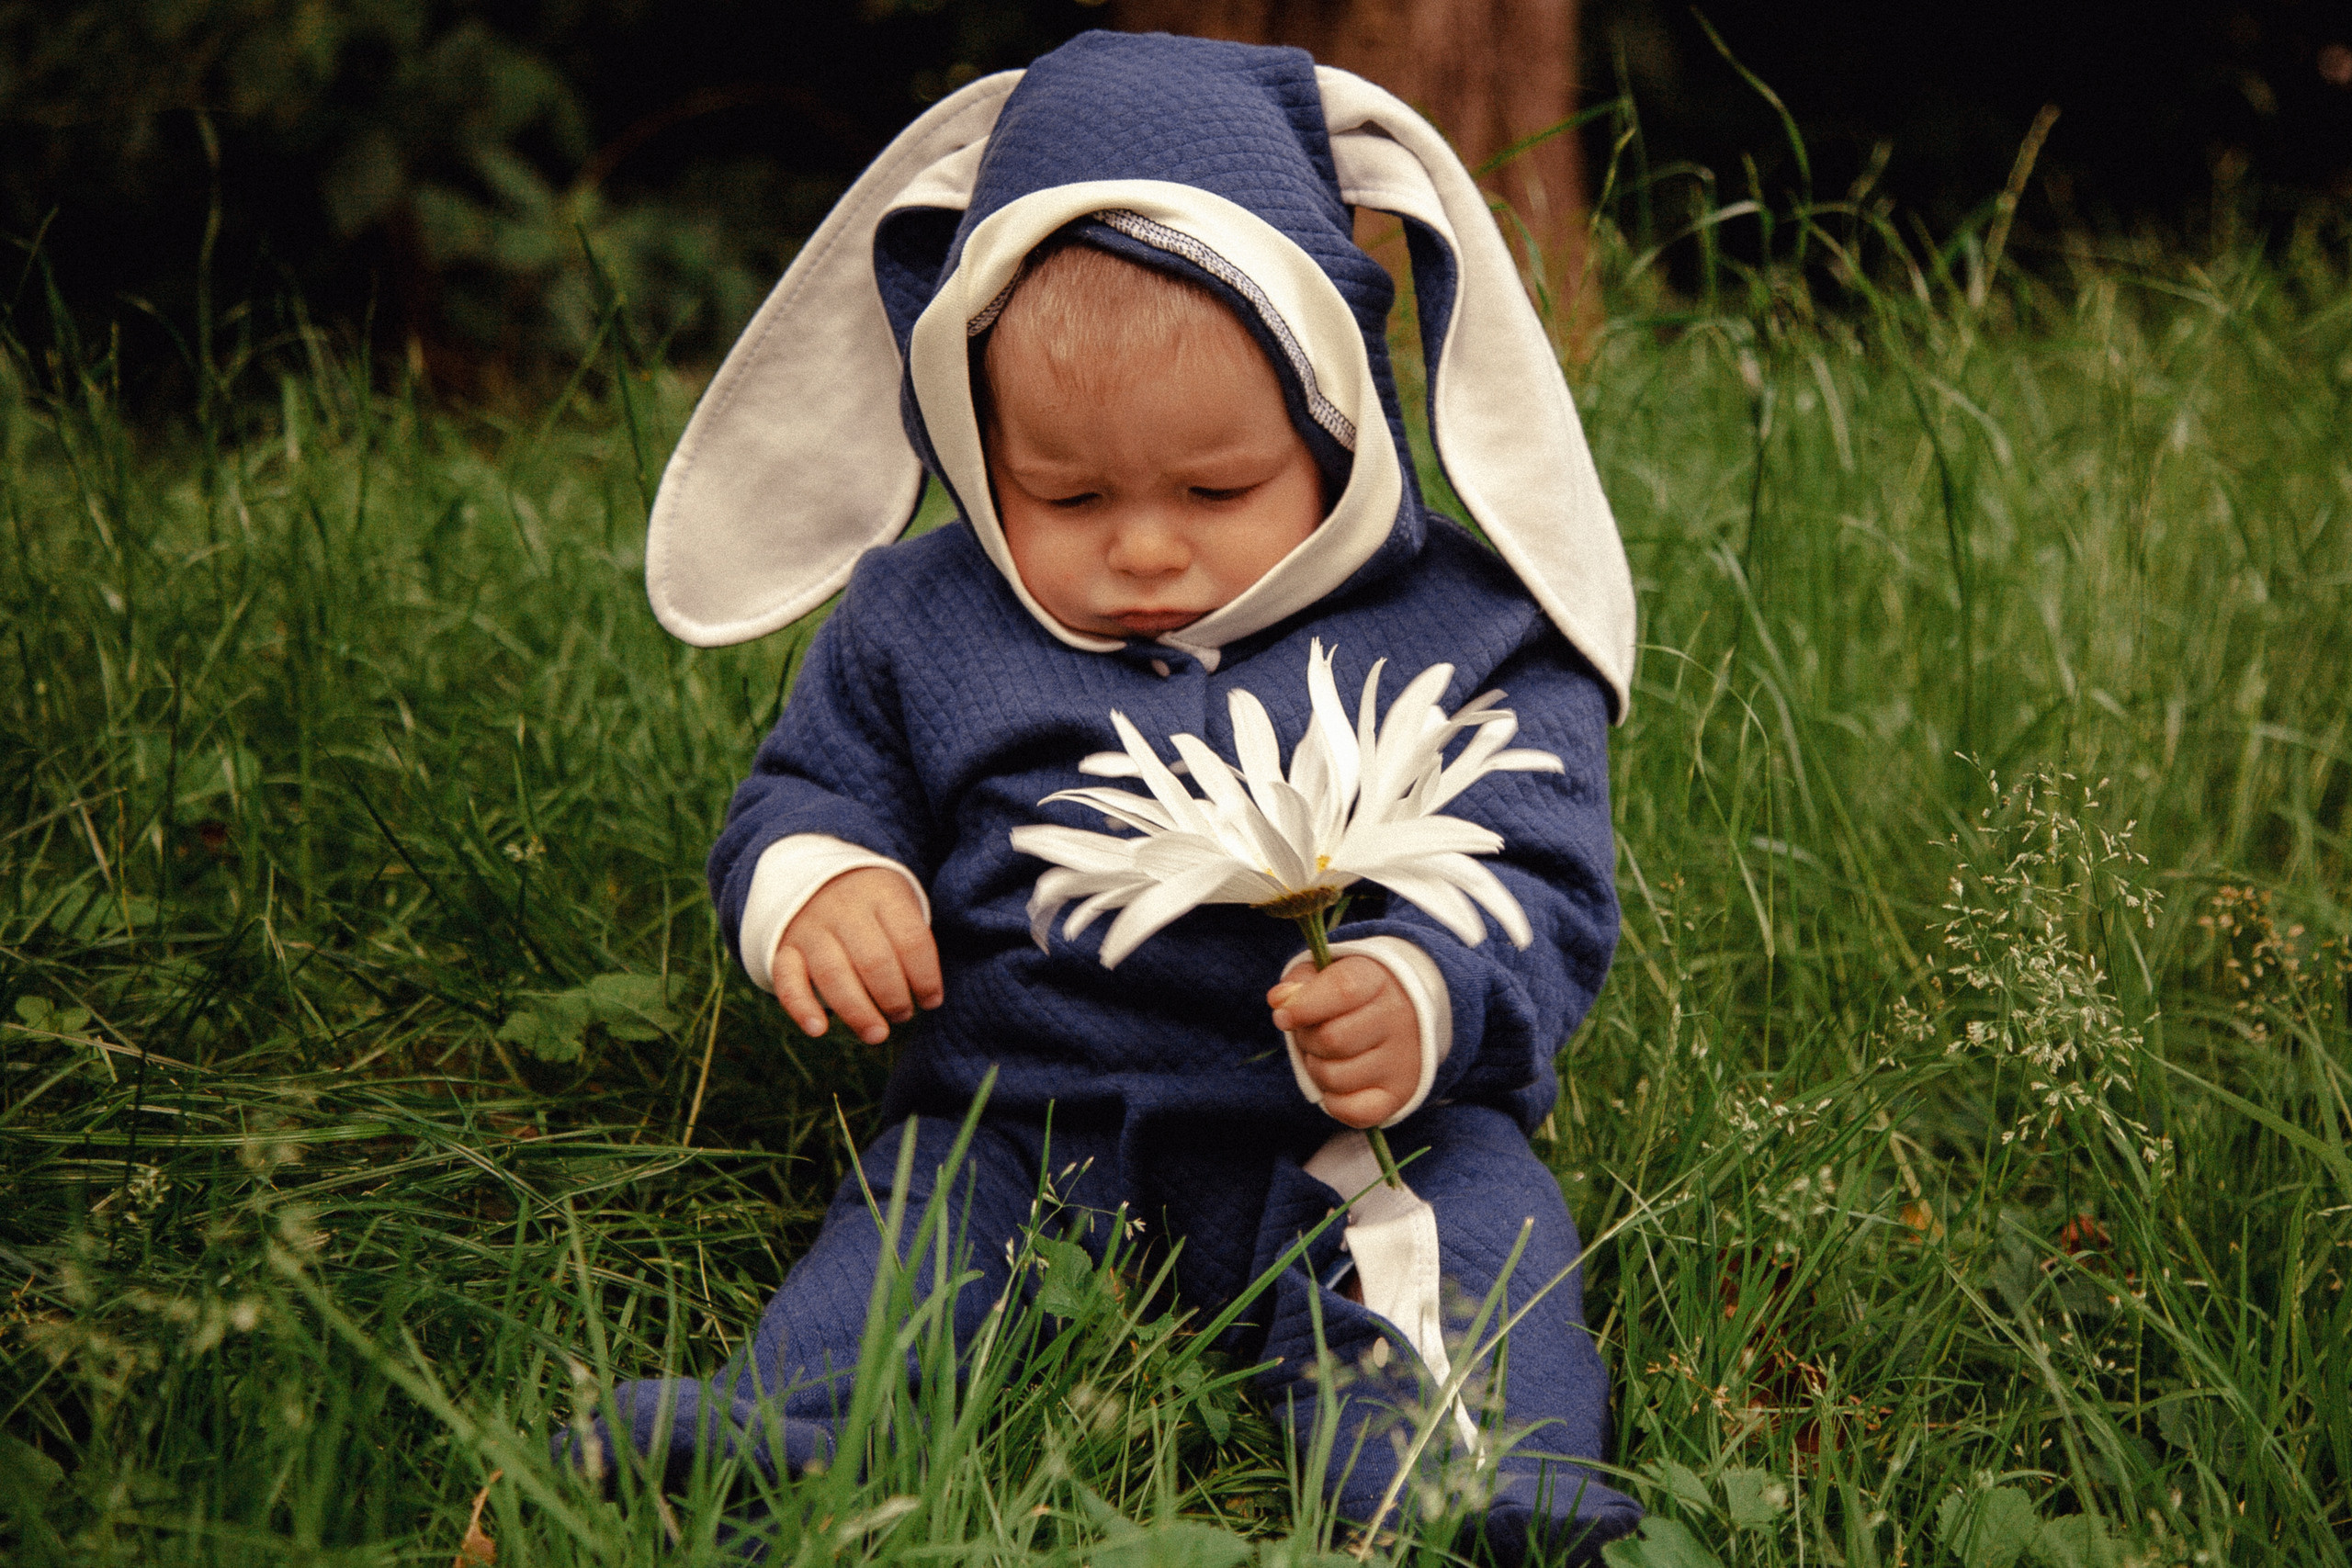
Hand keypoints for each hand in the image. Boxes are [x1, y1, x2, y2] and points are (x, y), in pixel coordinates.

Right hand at [773, 868, 942, 1044]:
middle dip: (894, 998)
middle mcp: (844, 909)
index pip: (910, 939)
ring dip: (858, 1012)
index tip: (931, 1001)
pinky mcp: (785, 949)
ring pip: (833, 974)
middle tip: (903, 1015)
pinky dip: (801, 1008)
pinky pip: (788, 981)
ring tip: (877, 1034)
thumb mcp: (898, 903)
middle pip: (874, 960)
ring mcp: (811, 928)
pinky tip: (819, 1030)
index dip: (926, 977)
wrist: (818, 879)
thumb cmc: (873, 905)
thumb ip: (911, 942)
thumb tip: (926, 998)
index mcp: (881, 894)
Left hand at [1269, 955, 1419, 1128]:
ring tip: (1328, 1056)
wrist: (1402, 1018)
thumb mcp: (1327, 974)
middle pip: (1331, 1039)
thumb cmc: (1352, 995)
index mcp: (1379, 979)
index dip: (1304, 1005)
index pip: (1343, 989)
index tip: (1282, 1017)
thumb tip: (1279, 1000)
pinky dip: (1333, 1101)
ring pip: (1333, 1077)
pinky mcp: (1399, 1094)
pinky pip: (1351, 1111)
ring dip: (1317, 1070)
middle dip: (1307, 1040)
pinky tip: (1339, 1083)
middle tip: (1312, 1034)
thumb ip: (1299, 983)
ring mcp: (1402, 1060)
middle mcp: (1398, 1018)